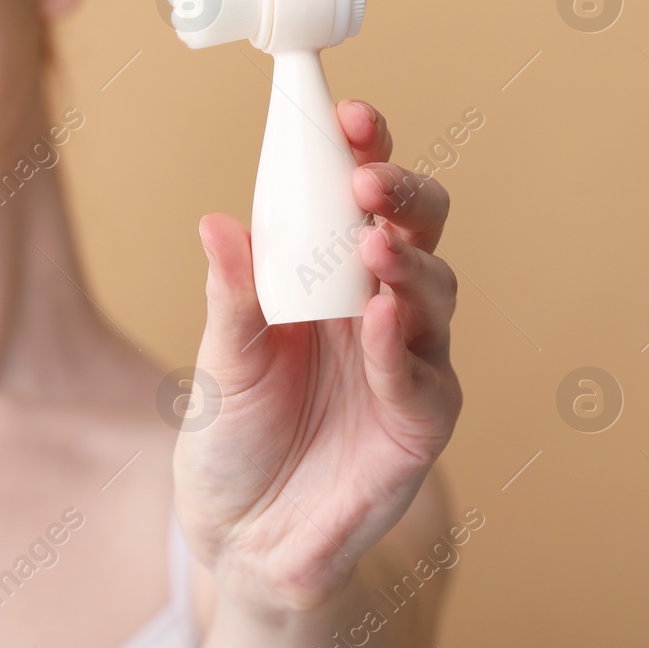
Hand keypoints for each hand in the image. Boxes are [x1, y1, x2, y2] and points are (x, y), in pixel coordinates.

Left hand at [172, 99, 462, 612]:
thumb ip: (229, 297)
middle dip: (401, 195)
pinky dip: (399, 346)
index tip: (348, 114)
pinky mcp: (418, 424)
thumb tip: (215, 223)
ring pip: (433, 295)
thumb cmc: (235, 433)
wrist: (241, 533)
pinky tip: (378, 318)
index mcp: (330, 276)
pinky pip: (420, 378)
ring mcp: (407, 363)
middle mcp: (379, 309)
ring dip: (406, 263)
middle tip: (366, 178)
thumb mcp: (220, 360)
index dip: (363, 152)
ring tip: (373, 245)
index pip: (361, 199)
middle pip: (418, 231)